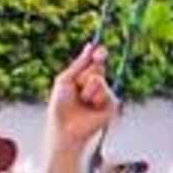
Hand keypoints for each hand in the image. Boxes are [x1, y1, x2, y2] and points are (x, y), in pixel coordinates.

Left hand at [44, 42, 116, 168]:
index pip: (95, 61)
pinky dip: (95, 98)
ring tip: (82, 101)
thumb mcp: (66, 79)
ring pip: (99, 80)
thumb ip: (79, 63)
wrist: (65, 126)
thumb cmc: (61, 105)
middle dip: (85, 74)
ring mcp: (105, 95)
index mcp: (85, 77)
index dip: (99, 54)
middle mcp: (97, 85)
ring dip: (86, 89)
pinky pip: (106, 93)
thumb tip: (91, 45)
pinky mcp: (112, 105)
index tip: (99, 50)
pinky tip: (92, 107)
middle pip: (98, 67)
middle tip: (77, 87)